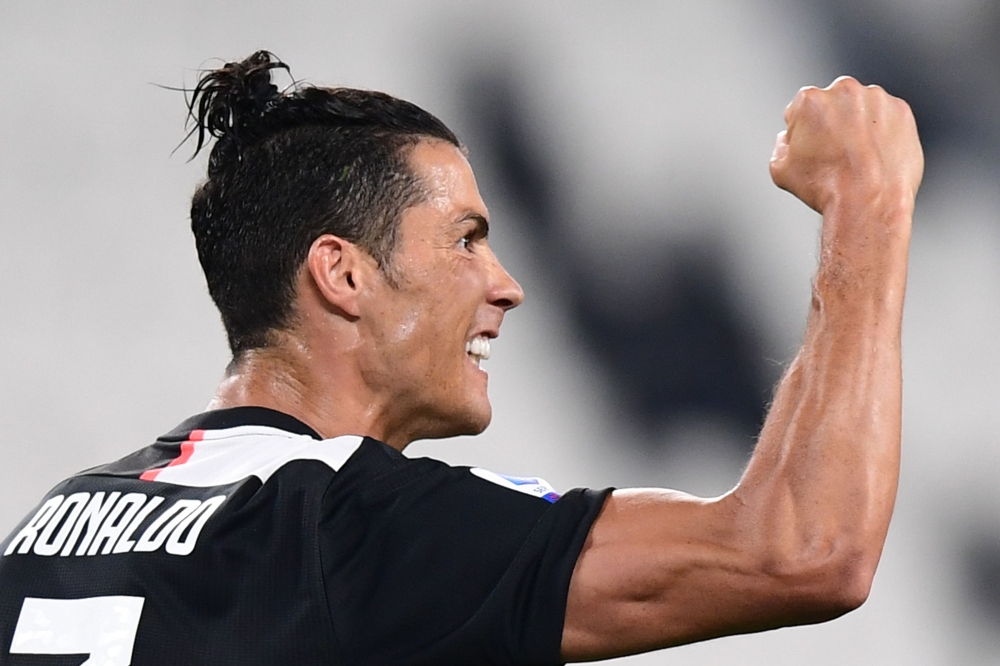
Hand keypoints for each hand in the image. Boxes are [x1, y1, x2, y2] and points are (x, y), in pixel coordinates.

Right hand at [769, 77, 923, 214]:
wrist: (868, 201)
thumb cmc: (825, 187)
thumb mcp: (780, 170)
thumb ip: (781, 145)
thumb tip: (789, 139)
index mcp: (810, 100)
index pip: (800, 110)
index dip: (802, 132)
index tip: (811, 149)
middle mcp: (844, 90)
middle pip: (832, 104)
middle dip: (832, 123)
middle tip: (834, 154)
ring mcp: (876, 98)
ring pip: (862, 109)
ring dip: (858, 126)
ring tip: (857, 158)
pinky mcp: (901, 111)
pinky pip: (887, 118)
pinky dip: (882, 132)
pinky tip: (875, 156)